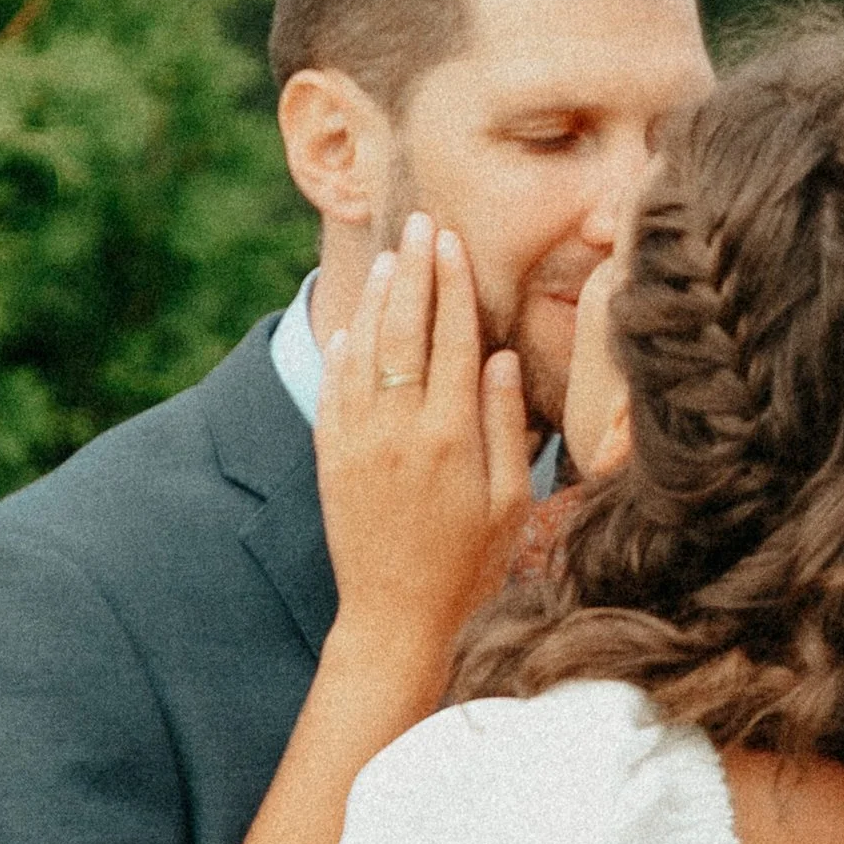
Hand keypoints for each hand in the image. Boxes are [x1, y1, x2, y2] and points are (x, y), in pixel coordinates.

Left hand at [315, 218, 532, 683]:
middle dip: (413, 271)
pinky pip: (333, 389)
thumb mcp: (511, 502)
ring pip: (363, 350)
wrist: (397, 619)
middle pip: (404, 328)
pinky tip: (351, 324)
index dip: (452, 283)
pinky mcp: (332, 458)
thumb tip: (503, 358)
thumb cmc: (470, 568)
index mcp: (451, 436)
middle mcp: (398, 429)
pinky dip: (342, 349)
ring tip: (390, 258)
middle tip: (420, 224)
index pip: (452, 337)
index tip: (452, 241)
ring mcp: (358, 442)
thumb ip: (507, 425)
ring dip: (376, 298)